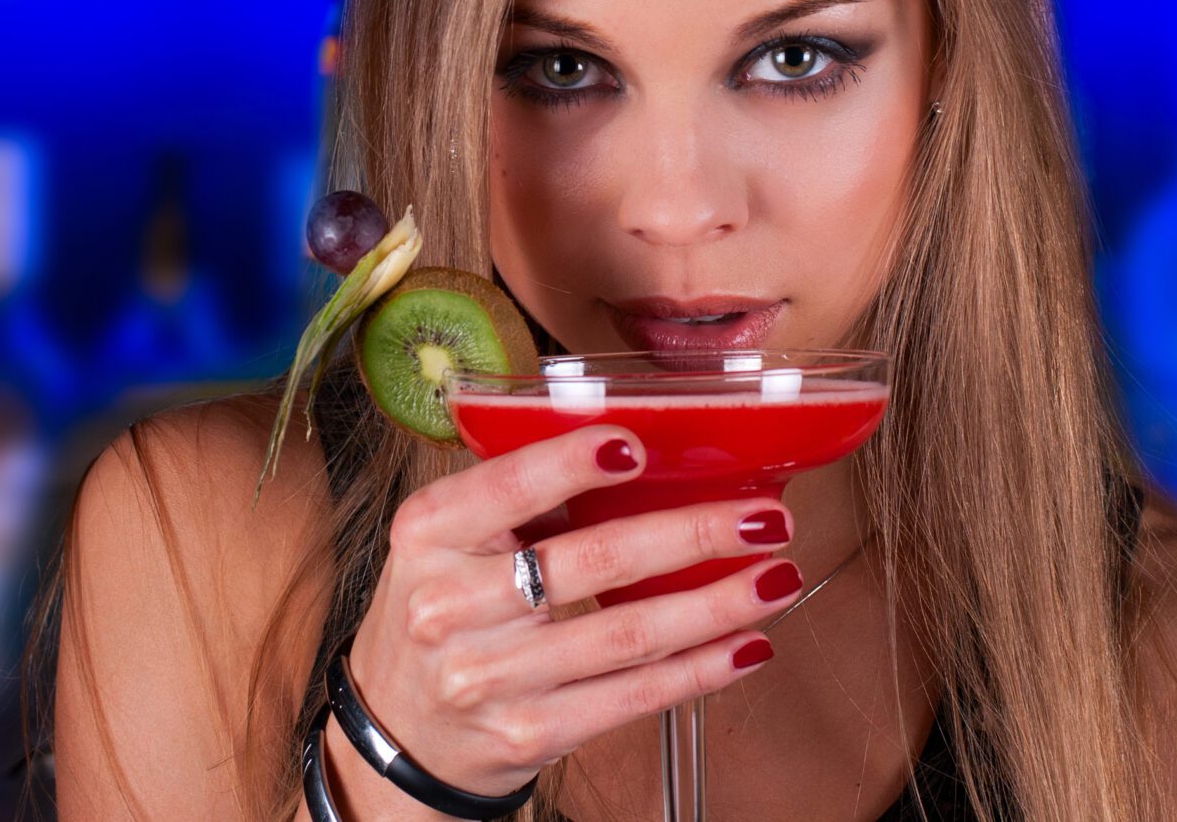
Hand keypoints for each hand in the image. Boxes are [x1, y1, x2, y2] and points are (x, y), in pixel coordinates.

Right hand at [332, 424, 794, 806]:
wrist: (401, 730)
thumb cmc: (442, 612)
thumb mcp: (447, 541)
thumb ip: (517, 498)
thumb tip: (636, 452)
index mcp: (429, 533)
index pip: (505, 488)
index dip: (571, 464)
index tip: (638, 446)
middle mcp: (450, 605)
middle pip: (590, 561)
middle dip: (691, 534)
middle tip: (761, 516)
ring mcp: (490, 676)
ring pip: (626, 634)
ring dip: (716, 604)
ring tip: (775, 576)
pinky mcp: (530, 731)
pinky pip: (632, 696)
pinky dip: (699, 670)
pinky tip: (744, 646)